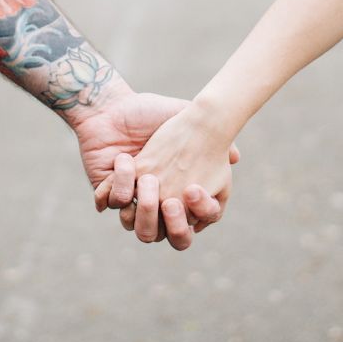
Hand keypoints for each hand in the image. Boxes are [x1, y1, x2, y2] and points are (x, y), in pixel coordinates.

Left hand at [101, 102, 236, 245]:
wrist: (114, 107)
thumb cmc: (151, 113)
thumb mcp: (184, 120)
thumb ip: (205, 133)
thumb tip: (235, 156)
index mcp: (175, 190)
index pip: (190, 223)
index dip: (196, 214)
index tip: (193, 190)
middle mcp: (153, 200)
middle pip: (163, 234)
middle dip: (170, 224)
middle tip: (169, 201)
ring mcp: (129, 198)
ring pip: (134, 225)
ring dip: (142, 207)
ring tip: (147, 178)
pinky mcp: (107, 190)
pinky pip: (110, 203)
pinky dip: (116, 189)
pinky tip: (125, 163)